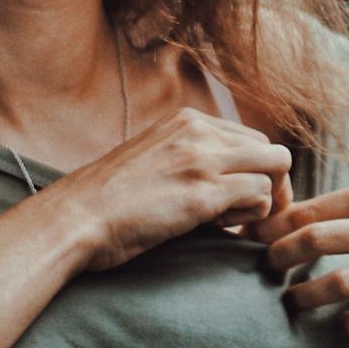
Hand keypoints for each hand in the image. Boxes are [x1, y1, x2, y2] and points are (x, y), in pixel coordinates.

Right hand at [51, 107, 292, 272]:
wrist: (74, 217)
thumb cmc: (109, 199)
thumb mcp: (155, 157)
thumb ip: (190, 155)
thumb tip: (227, 174)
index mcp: (187, 120)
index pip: (252, 137)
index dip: (255, 171)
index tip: (239, 197)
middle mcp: (199, 131)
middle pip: (271, 151)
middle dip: (269, 185)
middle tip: (247, 215)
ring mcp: (202, 159)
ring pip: (274, 171)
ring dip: (259, 203)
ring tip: (225, 222)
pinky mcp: (202, 193)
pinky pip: (259, 196)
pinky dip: (250, 217)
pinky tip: (219, 227)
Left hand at [249, 176, 348, 338]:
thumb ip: (339, 205)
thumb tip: (273, 215)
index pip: (310, 210)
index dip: (272, 226)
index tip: (249, 238)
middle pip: (317, 240)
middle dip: (279, 256)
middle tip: (265, 268)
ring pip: (340, 285)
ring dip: (305, 296)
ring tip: (292, 300)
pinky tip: (343, 324)